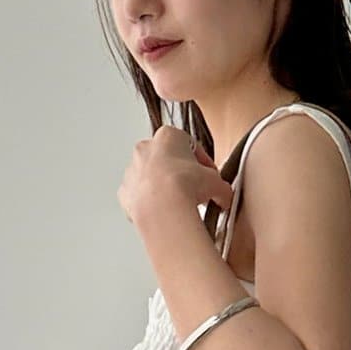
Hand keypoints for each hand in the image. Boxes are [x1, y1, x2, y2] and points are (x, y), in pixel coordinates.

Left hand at [118, 126, 232, 229]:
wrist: (163, 209)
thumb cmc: (185, 187)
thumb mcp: (215, 182)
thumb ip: (221, 186)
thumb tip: (224, 195)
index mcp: (167, 135)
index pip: (189, 145)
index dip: (201, 162)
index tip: (208, 175)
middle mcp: (146, 149)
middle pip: (166, 160)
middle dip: (179, 174)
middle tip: (192, 191)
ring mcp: (133, 171)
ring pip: (150, 178)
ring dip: (162, 189)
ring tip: (178, 206)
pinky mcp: (125, 194)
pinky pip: (138, 198)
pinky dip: (149, 205)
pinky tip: (162, 214)